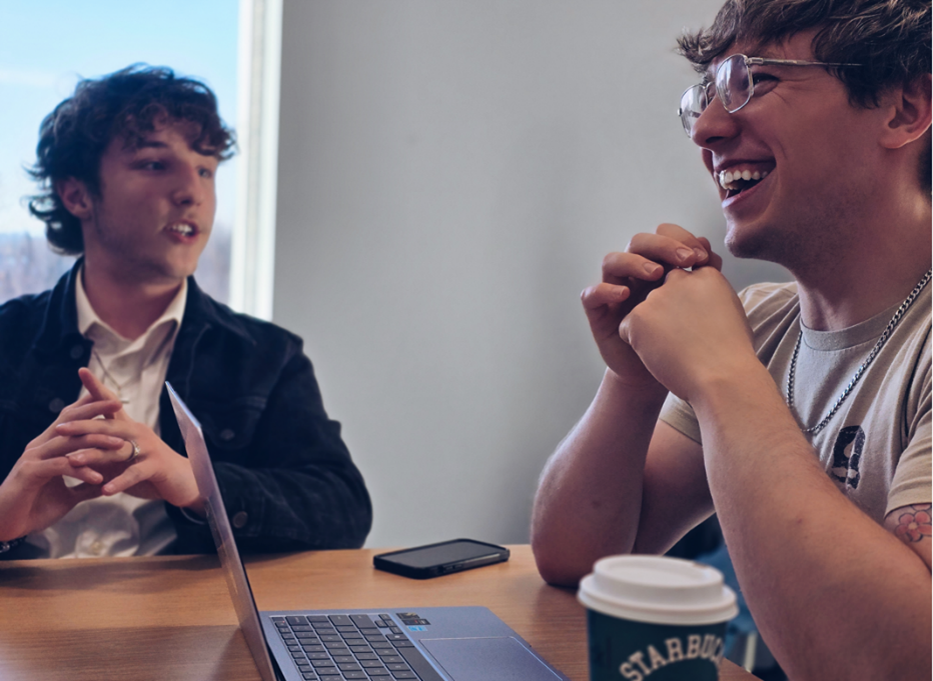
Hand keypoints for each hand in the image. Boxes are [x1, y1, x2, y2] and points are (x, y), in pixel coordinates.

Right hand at [0, 393, 124, 540]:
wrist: (4, 526)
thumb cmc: (33, 509)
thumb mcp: (67, 497)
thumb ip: (85, 485)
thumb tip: (107, 482)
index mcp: (48, 447)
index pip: (71, 420)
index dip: (90, 408)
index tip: (116, 401)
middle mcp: (40, 446)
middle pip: (70, 422)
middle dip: (95, 411)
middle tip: (119, 405)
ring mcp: (34, 458)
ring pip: (68, 443)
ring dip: (96, 443)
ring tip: (120, 446)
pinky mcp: (30, 473)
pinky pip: (60, 466)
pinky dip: (81, 471)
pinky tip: (98, 478)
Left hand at [55, 369, 203, 513]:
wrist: (183, 482)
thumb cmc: (149, 470)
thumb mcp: (123, 459)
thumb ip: (102, 453)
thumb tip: (71, 453)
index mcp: (129, 428)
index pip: (110, 404)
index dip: (96, 387)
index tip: (81, 371)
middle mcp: (139, 432)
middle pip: (108, 426)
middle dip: (83, 426)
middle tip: (60, 428)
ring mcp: (148, 448)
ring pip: (117, 450)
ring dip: (94, 456)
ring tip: (73, 461)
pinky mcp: (156, 466)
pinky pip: (134, 473)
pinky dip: (119, 482)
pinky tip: (105, 490)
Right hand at [581, 223, 721, 389]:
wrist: (661, 375)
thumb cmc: (682, 338)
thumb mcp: (696, 305)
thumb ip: (703, 277)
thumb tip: (710, 249)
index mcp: (659, 267)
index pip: (663, 237)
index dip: (681, 238)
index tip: (703, 256)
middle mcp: (634, 275)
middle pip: (639, 243)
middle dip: (662, 246)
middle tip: (685, 259)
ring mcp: (614, 291)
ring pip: (612, 262)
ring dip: (634, 263)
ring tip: (656, 274)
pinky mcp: (598, 314)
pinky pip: (592, 294)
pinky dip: (606, 290)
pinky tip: (625, 296)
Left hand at [617, 265, 756, 401]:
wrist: (722, 377)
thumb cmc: (732, 354)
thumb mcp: (732, 312)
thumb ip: (712, 296)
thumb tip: (704, 297)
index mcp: (705, 275)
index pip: (685, 281)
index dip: (687, 305)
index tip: (697, 324)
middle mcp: (679, 279)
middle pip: (662, 294)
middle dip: (667, 315)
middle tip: (683, 340)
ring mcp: (656, 296)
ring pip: (644, 312)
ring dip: (652, 330)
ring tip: (674, 350)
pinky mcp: (637, 316)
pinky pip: (628, 328)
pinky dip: (637, 344)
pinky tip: (658, 355)